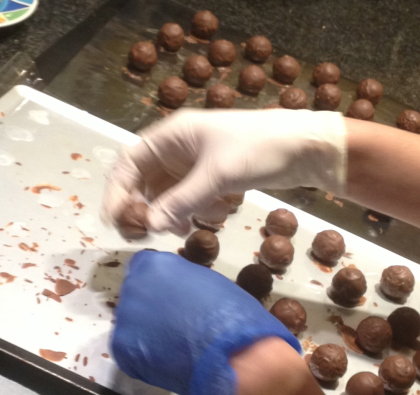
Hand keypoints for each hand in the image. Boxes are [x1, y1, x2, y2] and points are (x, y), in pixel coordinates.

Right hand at [102, 109, 346, 235]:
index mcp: (173, 135)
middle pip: (145, 182)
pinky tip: (216, 214)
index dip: (117, 190)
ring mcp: (196, 164)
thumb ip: (182, 201)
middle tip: (148, 234)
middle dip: (147, 208)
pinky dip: (197, 211)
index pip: (130, 162)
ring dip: (174, 214)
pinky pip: (191, 200)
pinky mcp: (214, 178)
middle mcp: (179, 148)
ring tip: (187, 226)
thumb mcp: (218, 175)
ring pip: (168, 195)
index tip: (114, 220)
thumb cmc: (260, 148)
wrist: (305, 148)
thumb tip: (152, 226)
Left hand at [111, 250, 300, 394]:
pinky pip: (130, 353)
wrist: (234, 353)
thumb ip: (185, 284)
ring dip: (146, 336)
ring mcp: (125, 318)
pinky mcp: (123, 349)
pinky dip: (146, 360)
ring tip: (173, 348)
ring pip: (131, 326)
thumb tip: (180, 295)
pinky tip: (168, 362)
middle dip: (150, 310)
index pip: (144, 269)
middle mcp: (134, 286)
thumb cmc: (234, 315)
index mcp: (156, 264)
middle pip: (135, 297)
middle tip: (173, 327)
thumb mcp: (210, 283)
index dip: (158, 287)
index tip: (169, 301)